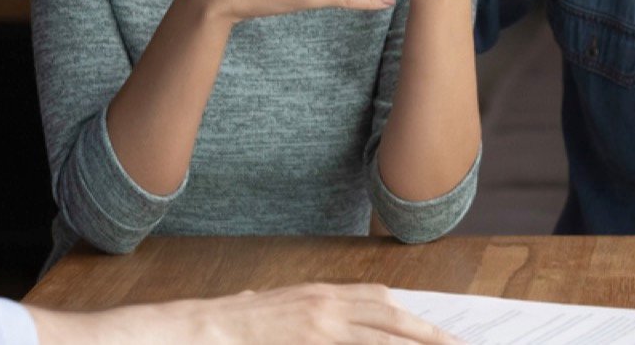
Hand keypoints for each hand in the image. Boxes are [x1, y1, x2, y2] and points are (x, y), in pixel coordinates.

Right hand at [74, 283, 462, 343]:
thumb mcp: (273, 312)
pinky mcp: (308, 341)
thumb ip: (303, 317)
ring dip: (415, 342)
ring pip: (382, 333)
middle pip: (391, 314)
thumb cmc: (230, 326)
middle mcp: (324, 304)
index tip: (440, 330)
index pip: (380, 301)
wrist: (195, 330)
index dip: (413, 316)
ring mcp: (318, 325)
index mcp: (318, 294)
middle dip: (428, 332)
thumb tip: (323, 323)